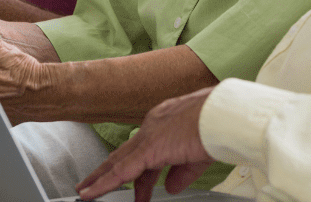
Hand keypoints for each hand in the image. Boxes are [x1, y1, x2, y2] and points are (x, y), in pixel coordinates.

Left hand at [76, 88, 215, 201]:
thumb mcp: (198, 155)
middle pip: (125, 154)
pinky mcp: (148, 148)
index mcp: (165, 123)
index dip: (134, 169)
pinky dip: (103, 183)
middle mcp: (153, 126)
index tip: (130, 182)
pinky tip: (92, 193)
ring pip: (117, 162)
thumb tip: (171, 186)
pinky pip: (120, 171)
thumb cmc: (218, 126)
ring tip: (87, 192)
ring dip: (101, 179)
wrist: (224, 116)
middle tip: (92, 184)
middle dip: (108, 172)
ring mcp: (149, 136)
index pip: (143, 150)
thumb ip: (182, 173)